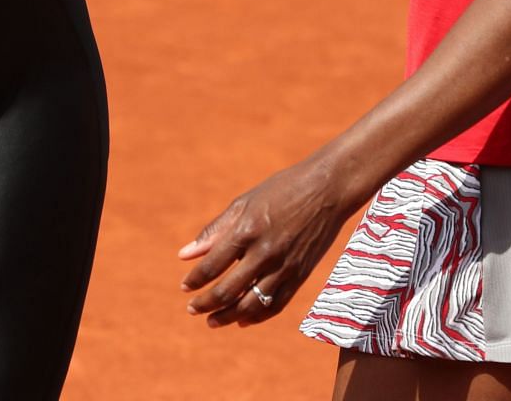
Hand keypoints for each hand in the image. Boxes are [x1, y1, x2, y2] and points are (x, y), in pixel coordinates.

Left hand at [177, 155, 357, 327]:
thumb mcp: (243, 203)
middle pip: (228, 290)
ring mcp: (285, 266)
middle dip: (206, 304)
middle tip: (192, 309)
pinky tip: (242, 320)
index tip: (184, 287)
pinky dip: (257, 316)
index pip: (212, 266)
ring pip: (251, 304)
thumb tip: (184, 255)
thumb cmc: (281, 190)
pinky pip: (276, 305)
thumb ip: (214, 231)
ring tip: (213, 321)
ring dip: (228, 317)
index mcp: (246, 230)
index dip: (195, 280)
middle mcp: (264, 252)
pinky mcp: (300, 275)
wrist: (327, 189)